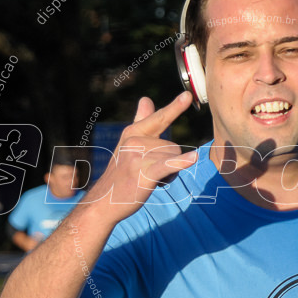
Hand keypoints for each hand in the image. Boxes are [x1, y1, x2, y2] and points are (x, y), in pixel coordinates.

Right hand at [87, 92, 197, 219]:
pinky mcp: (145, 173)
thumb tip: (146, 98)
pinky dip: (182, 162)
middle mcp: (135, 141)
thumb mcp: (127, 144)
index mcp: (132, 133)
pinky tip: (194, 158)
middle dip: (168, 161)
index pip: (158, 118)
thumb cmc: (120, 173)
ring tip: (148, 180)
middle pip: (172, 145)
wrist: (104, 202)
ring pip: (174, 157)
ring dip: (169, 172)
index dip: (175, 107)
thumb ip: (141, 121)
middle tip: (148, 173)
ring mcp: (139, 157)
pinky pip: (169, 164)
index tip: (188, 95)